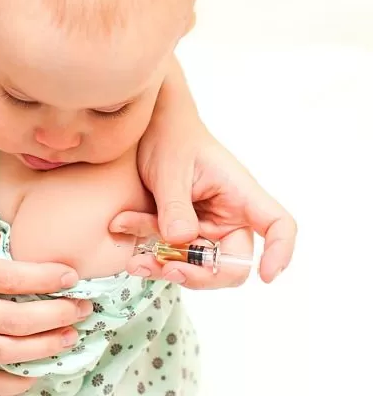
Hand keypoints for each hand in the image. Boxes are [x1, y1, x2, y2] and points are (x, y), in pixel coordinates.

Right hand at [0, 207, 89, 395]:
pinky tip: (37, 374)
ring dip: (45, 348)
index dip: (44, 277)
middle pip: (14, 319)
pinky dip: (13, 385)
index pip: (7, 277)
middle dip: (56, 315)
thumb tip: (3, 236)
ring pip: (5, 352)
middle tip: (82, 308)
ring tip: (70, 337)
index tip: (70, 276)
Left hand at [112, 118, 296, 288]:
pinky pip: (170, 255)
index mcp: (240, 194)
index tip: (267, 276)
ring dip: (163, 265)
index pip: (278, 225)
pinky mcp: (181, 233)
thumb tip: (181, 240)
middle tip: (166, 270)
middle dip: (199, 274)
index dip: (280, 252)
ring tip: (133, 259)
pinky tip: (125, 233)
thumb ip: (175, 204)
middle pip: (232, 264)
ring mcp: (205, 227)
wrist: (147, 130)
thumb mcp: (169, 169)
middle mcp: (228, 216)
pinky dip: (148, 253)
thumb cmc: (169, 139)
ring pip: (194, 266)